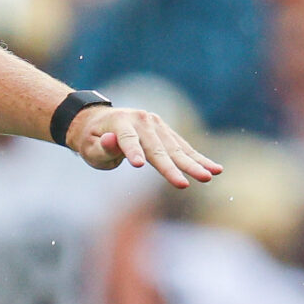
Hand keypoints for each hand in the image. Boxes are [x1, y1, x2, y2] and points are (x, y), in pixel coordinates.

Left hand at [66, 105, 221, 189]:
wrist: (99, 121)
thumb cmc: (91, 140)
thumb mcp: (88, 146)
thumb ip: (101, 147)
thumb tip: (110, 140)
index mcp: (121, 123)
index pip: (128, 140)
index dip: (132, 152)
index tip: (137, 165)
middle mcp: (143, 121)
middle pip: (158, 148)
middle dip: (173, 167)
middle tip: (187, 183)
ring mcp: (157, 125)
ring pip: (176, 148)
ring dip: (194, 163)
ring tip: (211, 175)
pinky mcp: (166, 132)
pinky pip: (183, 148)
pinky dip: (198, 159)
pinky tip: (215, 169)